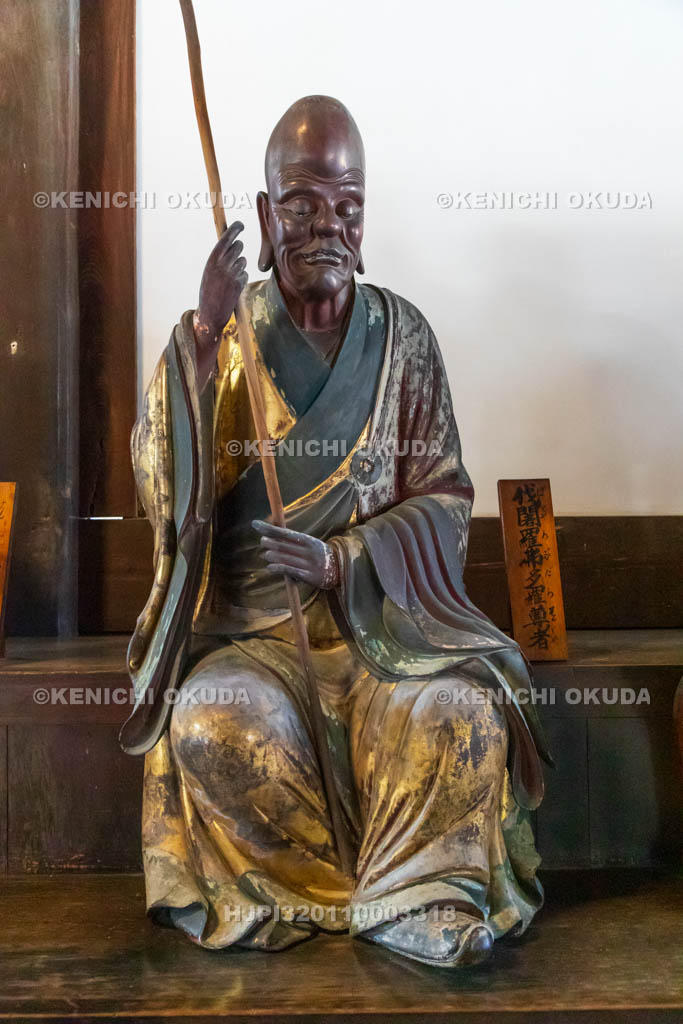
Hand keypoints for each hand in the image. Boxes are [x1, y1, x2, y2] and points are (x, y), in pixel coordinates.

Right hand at [193, 221, 246, 386]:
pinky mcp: (240, 284)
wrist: (210, 313)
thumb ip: (219, 258)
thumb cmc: (208, 291)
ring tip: (229, 278)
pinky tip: (232, 287)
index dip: (235, 229)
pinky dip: (241, 278)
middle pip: (238, 247)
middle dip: (238, 249)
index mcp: (212, 260)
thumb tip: (231, 243)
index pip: (226, 238)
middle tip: (233, 257)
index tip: (241, 224)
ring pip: (243, 260)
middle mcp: (222, 265)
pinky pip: (246, 273)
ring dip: (239, 266)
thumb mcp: (209, 272)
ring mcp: (232, 274)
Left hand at [253, 520, 339, 588]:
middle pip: (284, 545)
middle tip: (262, 541)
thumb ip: (294, 541)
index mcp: (308, 540)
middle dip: (271, 542)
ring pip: (285, 558)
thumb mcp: (310, 545)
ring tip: (266, 554)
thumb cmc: (319, 556)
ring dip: (272, 555)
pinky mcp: (308, 576)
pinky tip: (270, 567)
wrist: (340, 571)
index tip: (256, 524)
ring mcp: (308, 563)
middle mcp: (308, 550)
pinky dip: (278, 568)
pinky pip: (290, 570)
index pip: (285, 533)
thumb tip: (272, 536)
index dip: (269, 528)